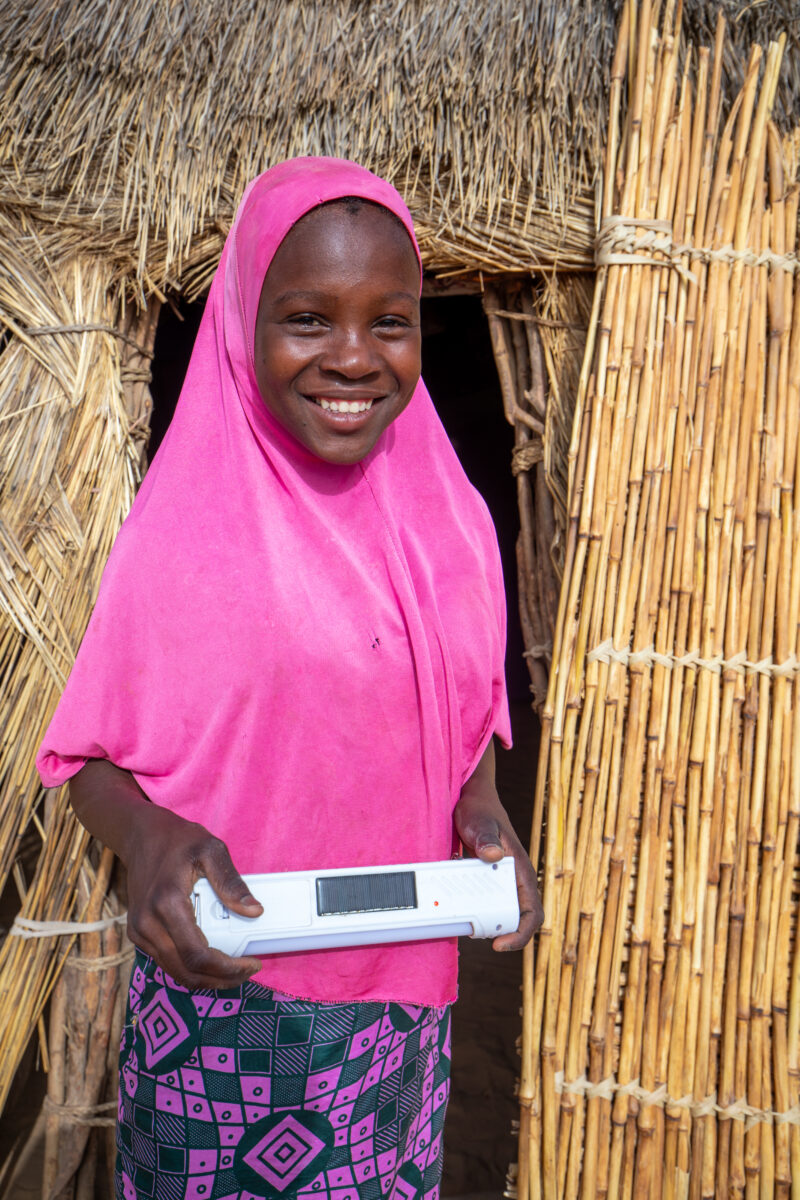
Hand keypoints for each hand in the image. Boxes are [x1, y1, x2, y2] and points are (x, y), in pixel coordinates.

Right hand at [124, 804, 264, 988]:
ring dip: (206, 978)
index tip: (252, 964)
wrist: (141, 835)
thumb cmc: (178, 839)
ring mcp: (139, 931)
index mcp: (167, 903)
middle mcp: (148, 923)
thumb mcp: (211, 849)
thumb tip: (254, 911)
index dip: (227, 968)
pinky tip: (212, 959)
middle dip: (220, 979)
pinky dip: (191, 967)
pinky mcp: (138, 934)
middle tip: (247, 971)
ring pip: (175, 972)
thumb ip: (231, 882)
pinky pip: (166, 961)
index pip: (198, 954)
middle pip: (186, 971)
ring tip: (233, 969)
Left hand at [453, 747, 542, 951]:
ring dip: (486, 922)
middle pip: (515, 918)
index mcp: (521, 871)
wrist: (470, 799)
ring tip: (465, 923)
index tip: (500, 943)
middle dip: (499, 932)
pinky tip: (457, 907)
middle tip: (475, 934)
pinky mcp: (485, 878)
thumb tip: (493, 856)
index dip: (522, 933)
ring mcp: (498, 880)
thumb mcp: (480, 822)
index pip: (533, 912)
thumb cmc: (480, 809)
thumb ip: (485, 837)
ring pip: (498, 912)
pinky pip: (484, 901)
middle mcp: (513, 879)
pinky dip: (474, 909)